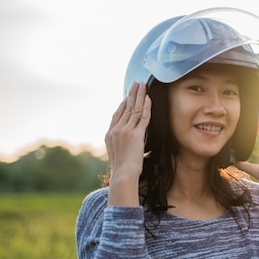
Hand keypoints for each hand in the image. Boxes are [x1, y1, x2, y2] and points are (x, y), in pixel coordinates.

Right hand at [105, 82, 150, 205]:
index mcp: (110, 133)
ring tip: (143, 86)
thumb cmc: (122, 168)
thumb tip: (127, 140)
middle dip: (132, 94)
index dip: (124, 102)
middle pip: (125, 107)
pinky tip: (148, 99)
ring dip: (139, 96)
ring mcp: (125, 131)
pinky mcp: (136, 135)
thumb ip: (120, 142)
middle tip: (136, 83)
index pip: (117, 113)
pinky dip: (146, 107)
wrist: (123, 174)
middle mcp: (116, 130)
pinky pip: (142, 117)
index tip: (128, 94)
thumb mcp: (117, 152)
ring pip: (134, 109)